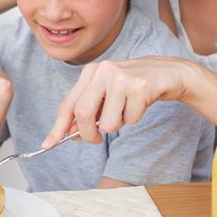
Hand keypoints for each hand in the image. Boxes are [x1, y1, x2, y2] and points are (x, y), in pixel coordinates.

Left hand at [42, 57, 190, 147]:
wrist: (168, 73)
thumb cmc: (134, 86)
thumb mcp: (107, 92)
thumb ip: (89, 109)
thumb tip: (69, 133)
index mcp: (91, 72)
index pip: (68, 104)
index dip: (57, 127)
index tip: (48, 145)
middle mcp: (103, 71)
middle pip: (83, 115)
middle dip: (88, 134)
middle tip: (96, 140)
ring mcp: (121, 77)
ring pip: (108, 123)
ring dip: (118, 124)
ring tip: (127, 109)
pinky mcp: (139, 86)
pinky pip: (130, 119)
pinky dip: (134, 119)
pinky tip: (141, 104)